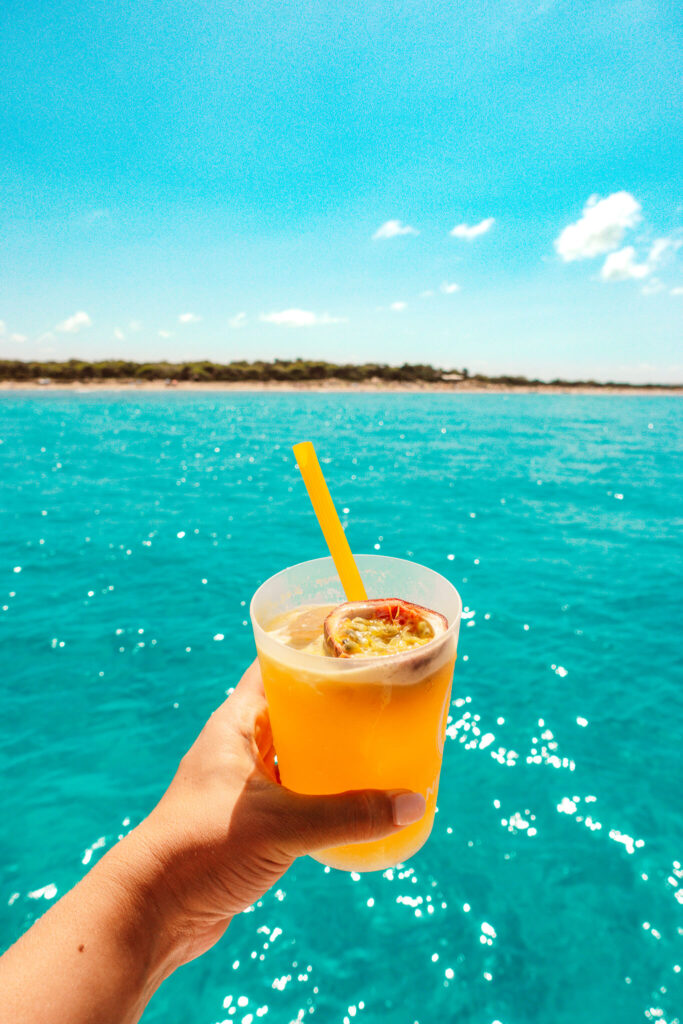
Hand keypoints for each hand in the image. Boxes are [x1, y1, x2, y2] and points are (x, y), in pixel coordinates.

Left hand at [135, 660, 425, 966]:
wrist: (153, 912)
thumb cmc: (199, 849)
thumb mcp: (279, 825)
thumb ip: (346, 814)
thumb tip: (412, 803)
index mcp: (235, 723)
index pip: (274, 667)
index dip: (310, 650)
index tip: (355, 645)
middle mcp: (239, 745)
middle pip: (294, 708)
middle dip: (335, 703)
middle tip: (384, 697)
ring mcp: (245, 784)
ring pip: (298, 752)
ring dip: (332, 750)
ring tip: (382, 743)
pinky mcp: (253, 821)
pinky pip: (298, 792)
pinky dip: (325, 791)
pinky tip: (359, 798)